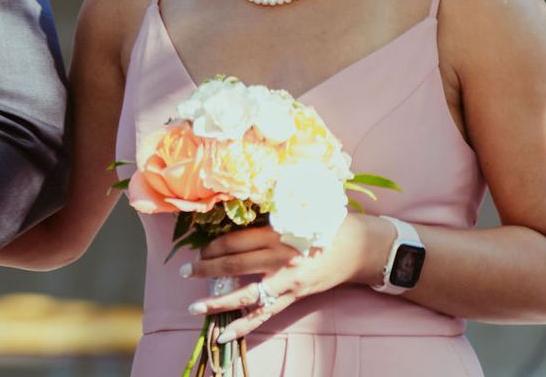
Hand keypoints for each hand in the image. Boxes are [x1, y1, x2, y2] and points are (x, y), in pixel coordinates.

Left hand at [186, 215, 392, 343]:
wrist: (362, 248)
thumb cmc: (328, 223)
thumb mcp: (298, 211)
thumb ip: (270, 215)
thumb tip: (238, 212)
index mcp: (276, 232)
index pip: (235, 242)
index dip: (213, 247)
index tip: (198, 250)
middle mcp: (279, 257)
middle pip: (234, 265)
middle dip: (205, 270)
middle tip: (184, 272)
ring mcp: (287, 280)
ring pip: (246, 294)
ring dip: (218, 302)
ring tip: (195, 308)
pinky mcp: (295, 296)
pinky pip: (265, 313)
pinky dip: (244, 324)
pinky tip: (225, 334)